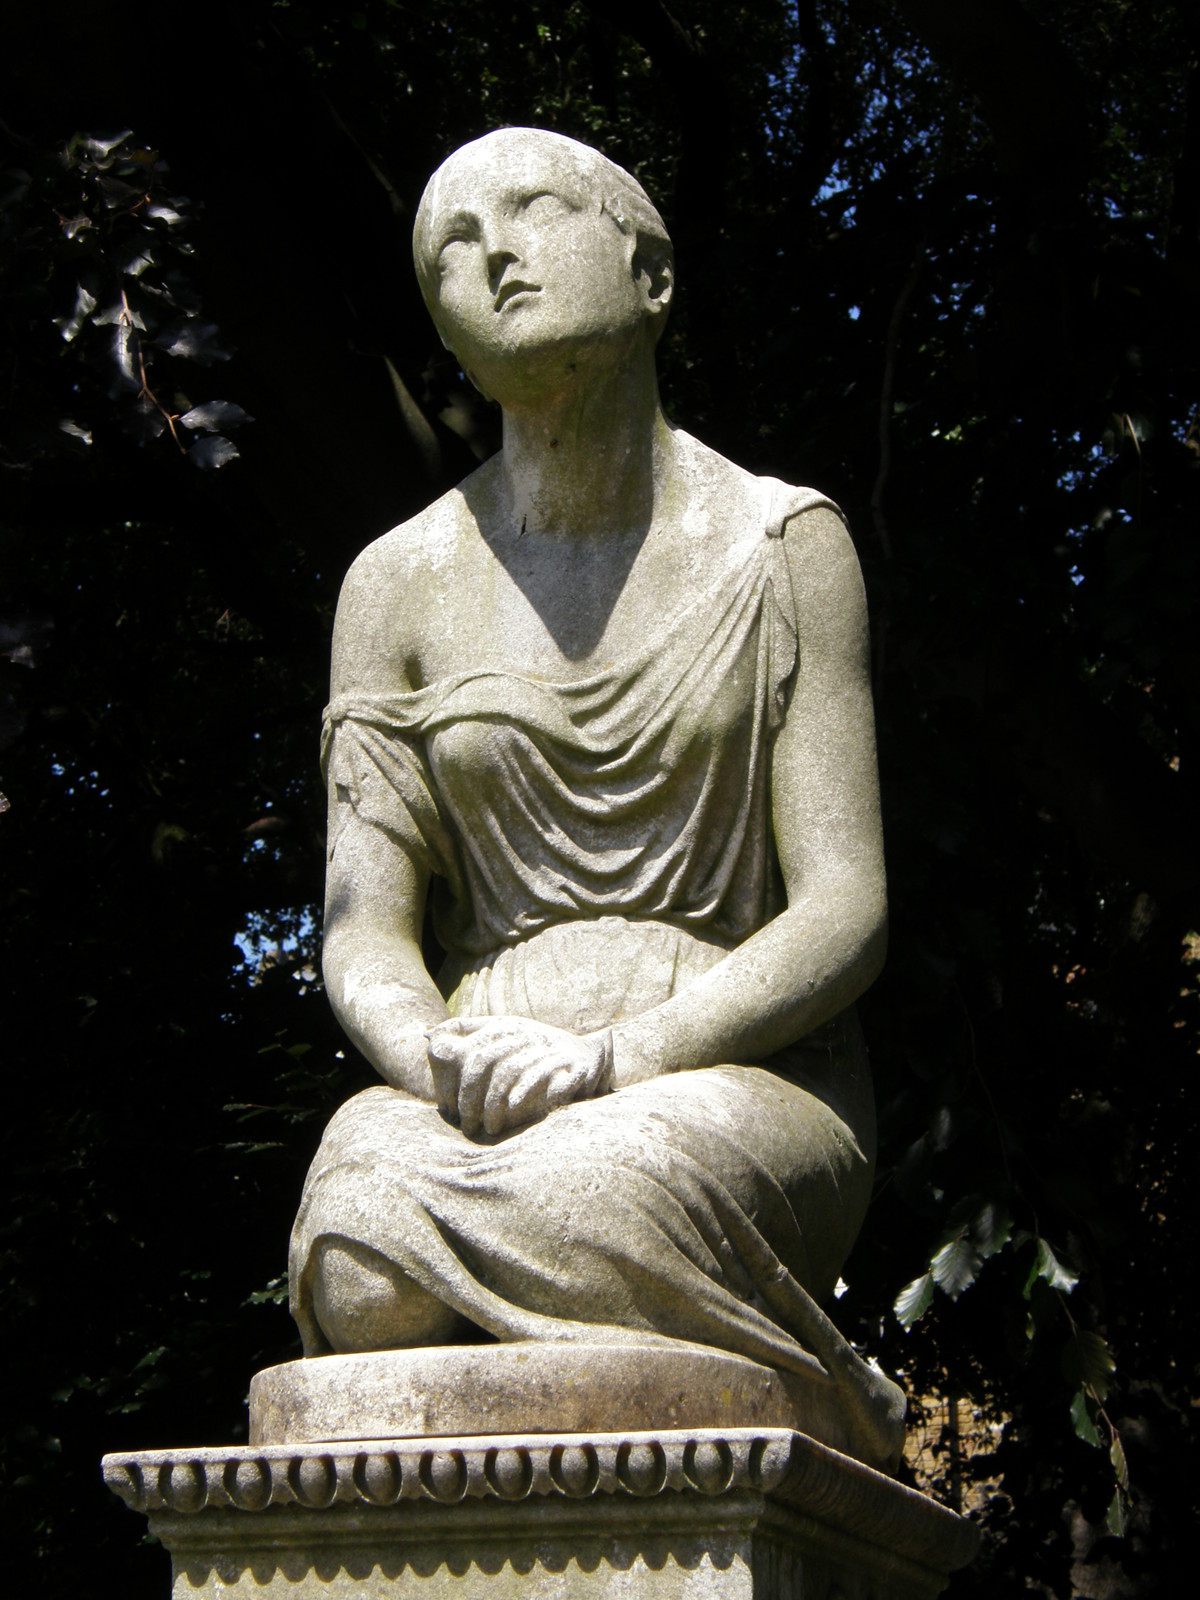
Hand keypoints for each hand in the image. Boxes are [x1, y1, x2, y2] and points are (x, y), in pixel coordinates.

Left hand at [425, 1016, 612, 1137]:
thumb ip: (466, 1033)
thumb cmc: (536, 1050)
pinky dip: (524, 1091)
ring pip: (508, 1069)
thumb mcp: (502, 1037)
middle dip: (471, 1097)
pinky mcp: (567, 1062)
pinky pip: (541, 1073)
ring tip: (489, 1127)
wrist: (589, 1054)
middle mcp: (523, 1032)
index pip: (468, 1050)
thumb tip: (427, 1036)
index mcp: (504, 1027)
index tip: (448, 1109)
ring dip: (494, 1102)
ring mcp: (545, 1045)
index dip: (452, 1080)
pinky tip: (513, 1109)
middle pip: (483, 1060)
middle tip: (468, 1126)